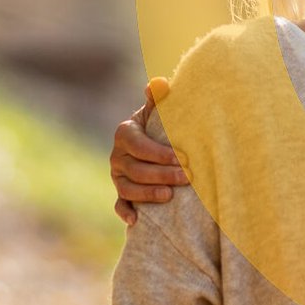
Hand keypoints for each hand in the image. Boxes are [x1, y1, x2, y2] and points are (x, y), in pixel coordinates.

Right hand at [111, 77, 187, 224]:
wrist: (154, 144)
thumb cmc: (160, 126)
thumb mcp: (159, 112)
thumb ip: (159, 100)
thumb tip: (159, 84)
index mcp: (125, 133)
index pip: (139, 146)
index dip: (159, 154)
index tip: (182, 158)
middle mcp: (117, 156)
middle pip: (136, 169)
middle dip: (161, 174)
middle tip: (187, 178)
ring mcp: (117, 176)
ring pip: (127, 189)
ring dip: (147, 194)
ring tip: (169, 196)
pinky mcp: (120, 193)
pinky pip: (119, 205)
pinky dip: (125, 212)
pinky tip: (136, 220)